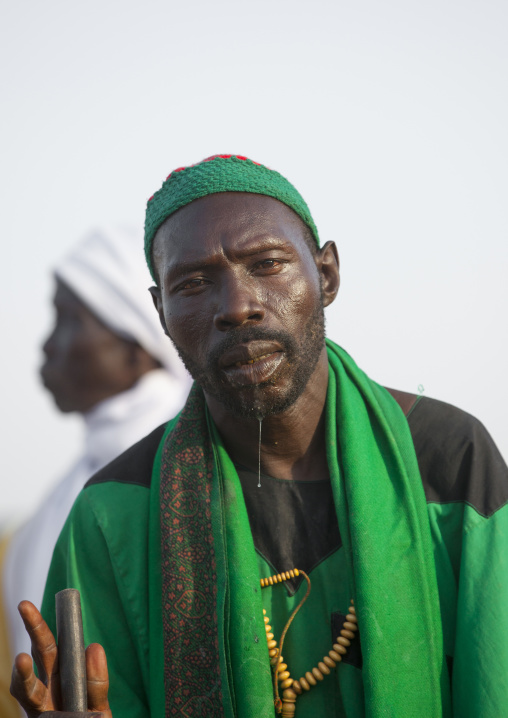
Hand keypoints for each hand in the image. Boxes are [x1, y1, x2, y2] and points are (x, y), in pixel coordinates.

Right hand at [10, 601, 111, 717]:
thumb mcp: (100, 708)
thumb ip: (97, 683)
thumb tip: (93, 646)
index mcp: (59, 681)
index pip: (48, 649)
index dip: (38, 627)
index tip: (28, 604)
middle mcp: (44, 696)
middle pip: (35, 658)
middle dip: (31, 630)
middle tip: (25, 605)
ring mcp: (39, 714)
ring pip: (25, 691)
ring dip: (23, 675)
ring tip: (22, 660)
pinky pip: (34, 715)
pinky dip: (33, 687)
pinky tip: (50, 697)